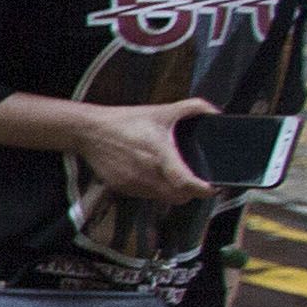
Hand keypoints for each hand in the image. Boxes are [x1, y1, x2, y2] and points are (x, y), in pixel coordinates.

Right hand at [76, 100, 213, 209]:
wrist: (90, 132)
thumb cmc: (126, 121)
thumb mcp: (161, 110)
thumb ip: (193, 108)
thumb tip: (216, 112)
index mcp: (160, 155)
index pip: (187, 183)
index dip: (205, 190)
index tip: (214, 187)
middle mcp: (148, 174)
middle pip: (180, 197)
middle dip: (191, 191)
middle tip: (196, 180)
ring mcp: (134, 184)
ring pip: (163, 198)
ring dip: (172, 191)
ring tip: (172, 174)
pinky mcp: (123, 189)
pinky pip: (146, 195)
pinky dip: (154, 188)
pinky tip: (150, 173)